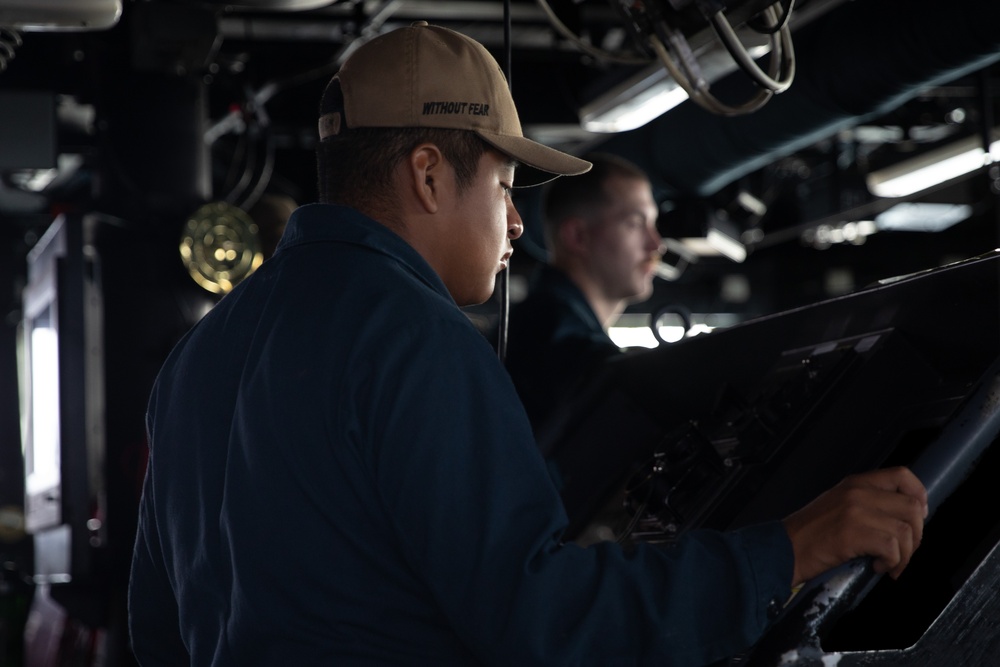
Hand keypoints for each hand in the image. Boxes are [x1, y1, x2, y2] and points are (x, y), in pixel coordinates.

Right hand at [782, 466, 927, 586]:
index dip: (919, 495)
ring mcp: (855, 511)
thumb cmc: (808, 535)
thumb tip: (901, 518)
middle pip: (911, 507)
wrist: (782, 549)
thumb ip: (864, 504)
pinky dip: (892, 563)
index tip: (918, 517)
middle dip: (916, 536)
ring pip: (906, 530)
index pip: (901, 475)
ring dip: (905, 555)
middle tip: (904, 552)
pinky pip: (892, 547)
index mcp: (853, 483)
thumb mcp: (836, 506)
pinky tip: (877, 568)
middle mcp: (856, 492)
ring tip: (890, 565)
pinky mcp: (853, 533)